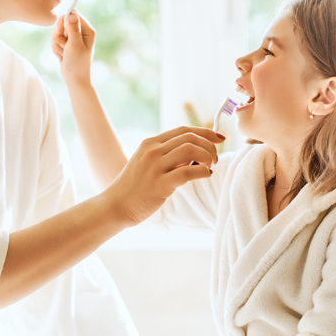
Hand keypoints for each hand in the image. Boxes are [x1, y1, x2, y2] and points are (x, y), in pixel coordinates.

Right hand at [51, 10, 94, 87]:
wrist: (74, 78)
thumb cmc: (77, 63)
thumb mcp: (74, 45)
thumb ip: (73, 29)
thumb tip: (72, 13)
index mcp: (87, 30)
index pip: (73, 14)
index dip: (64, 21)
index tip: (61, 31)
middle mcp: (81, 32)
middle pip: (62, 22)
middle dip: (59, 35)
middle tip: (64, 45)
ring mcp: (73, 37)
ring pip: (57, 31)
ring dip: (57, 43)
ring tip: (64, 52)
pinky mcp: (66, 43)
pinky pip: (55, 39)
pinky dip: (56, 47)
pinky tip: (62, 55)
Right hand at [100, 126, 221, 226]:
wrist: (116, 205)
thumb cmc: (135, 187)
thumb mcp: (148, 164)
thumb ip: (168, 156)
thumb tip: (197, 154)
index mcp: (150, 143)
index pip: (183, 130)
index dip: (205, 132)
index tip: (219, 138)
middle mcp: (152, 151)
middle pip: (190, 138)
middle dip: (209, 145)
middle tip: (215, 158)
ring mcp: (155, 167)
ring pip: (190, 150)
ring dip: (207, 156)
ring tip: (210, 166)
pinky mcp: (159, 184)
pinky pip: (188, 172)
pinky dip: (203, 171)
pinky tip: (206, 175)